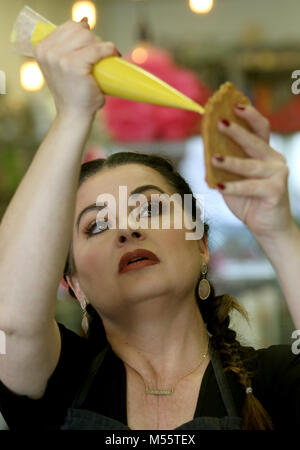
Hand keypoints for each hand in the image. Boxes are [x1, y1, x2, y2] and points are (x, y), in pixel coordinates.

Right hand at [34, 18, 118, 116]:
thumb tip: (84, 22)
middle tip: (101, 55)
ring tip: (106, 57)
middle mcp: (48, 51)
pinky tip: (113, 54)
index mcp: (41, 48)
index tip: (91, 46)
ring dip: (101, 45)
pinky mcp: (74, 66)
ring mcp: (60, 58)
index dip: (84, 34)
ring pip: (89, 38)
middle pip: (79, 31)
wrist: (73, 114)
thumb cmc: (72, 92)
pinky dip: (108, 50)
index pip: (68, 27)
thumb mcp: (61, 65)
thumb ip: (66, 47)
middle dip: (94, 40)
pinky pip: (98, 50)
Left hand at [210, 104, 293, 238]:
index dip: (248, 114)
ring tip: (214, 158)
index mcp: (265, 153)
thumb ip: (222, 167)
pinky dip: (234, 188)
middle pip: (255, 141)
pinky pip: (251, 187)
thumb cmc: (249, 201)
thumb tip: (205, 153)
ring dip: (231, 162)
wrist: (267, 228)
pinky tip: (220, 187)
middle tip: (219, 123)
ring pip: (251, 166)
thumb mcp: (232, 181)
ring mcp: (278, 175)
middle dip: (237, 131)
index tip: (233, 104)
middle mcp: (274, 160)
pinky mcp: (276, 192)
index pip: (259, 128)